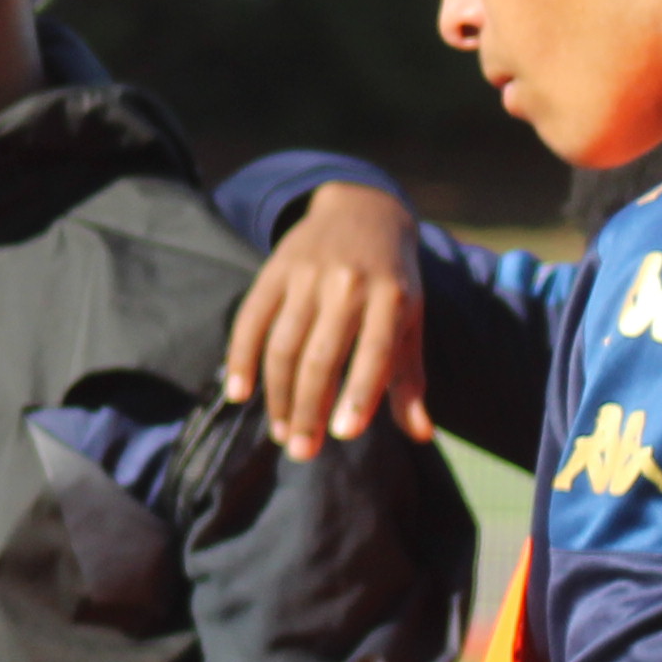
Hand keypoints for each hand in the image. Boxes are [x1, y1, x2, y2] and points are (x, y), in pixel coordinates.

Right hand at [223, 180, 427, 455]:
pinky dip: (241, 358)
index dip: (359, 393)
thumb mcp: (411, 318)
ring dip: (278, 394)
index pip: (375, 351)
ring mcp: (307, 275)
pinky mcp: (274, 270)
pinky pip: (251, 320)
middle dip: (308, 408)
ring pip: (283, 344)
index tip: (342, 434)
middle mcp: (349, 283)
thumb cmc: (391, 279)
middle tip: (301, 451)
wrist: (362, 209)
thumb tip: (420, 434)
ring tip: (281, 432)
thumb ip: (409, 376)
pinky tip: (240, 393)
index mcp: (392, 296)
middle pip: (321, 356)